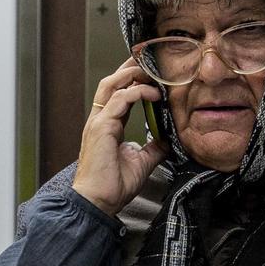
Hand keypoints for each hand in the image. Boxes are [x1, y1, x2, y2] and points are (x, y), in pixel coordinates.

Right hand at [72, 59, 166, 215]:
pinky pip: (120, 99)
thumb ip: (152, 148)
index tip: (152, 75)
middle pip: (112, 81)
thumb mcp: (141, 163)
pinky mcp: (101, 127)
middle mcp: (100, 120)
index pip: (118, 93)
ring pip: (113, 84)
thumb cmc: (112, 186)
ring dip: (134, 74)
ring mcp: (98, 122)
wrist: (98, 202)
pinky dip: (138, 92)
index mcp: (106, 126)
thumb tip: (166, 141)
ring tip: (153, 73)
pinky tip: (154, 94)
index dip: (133, 80)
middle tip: (152, 63)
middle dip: (131, 68)